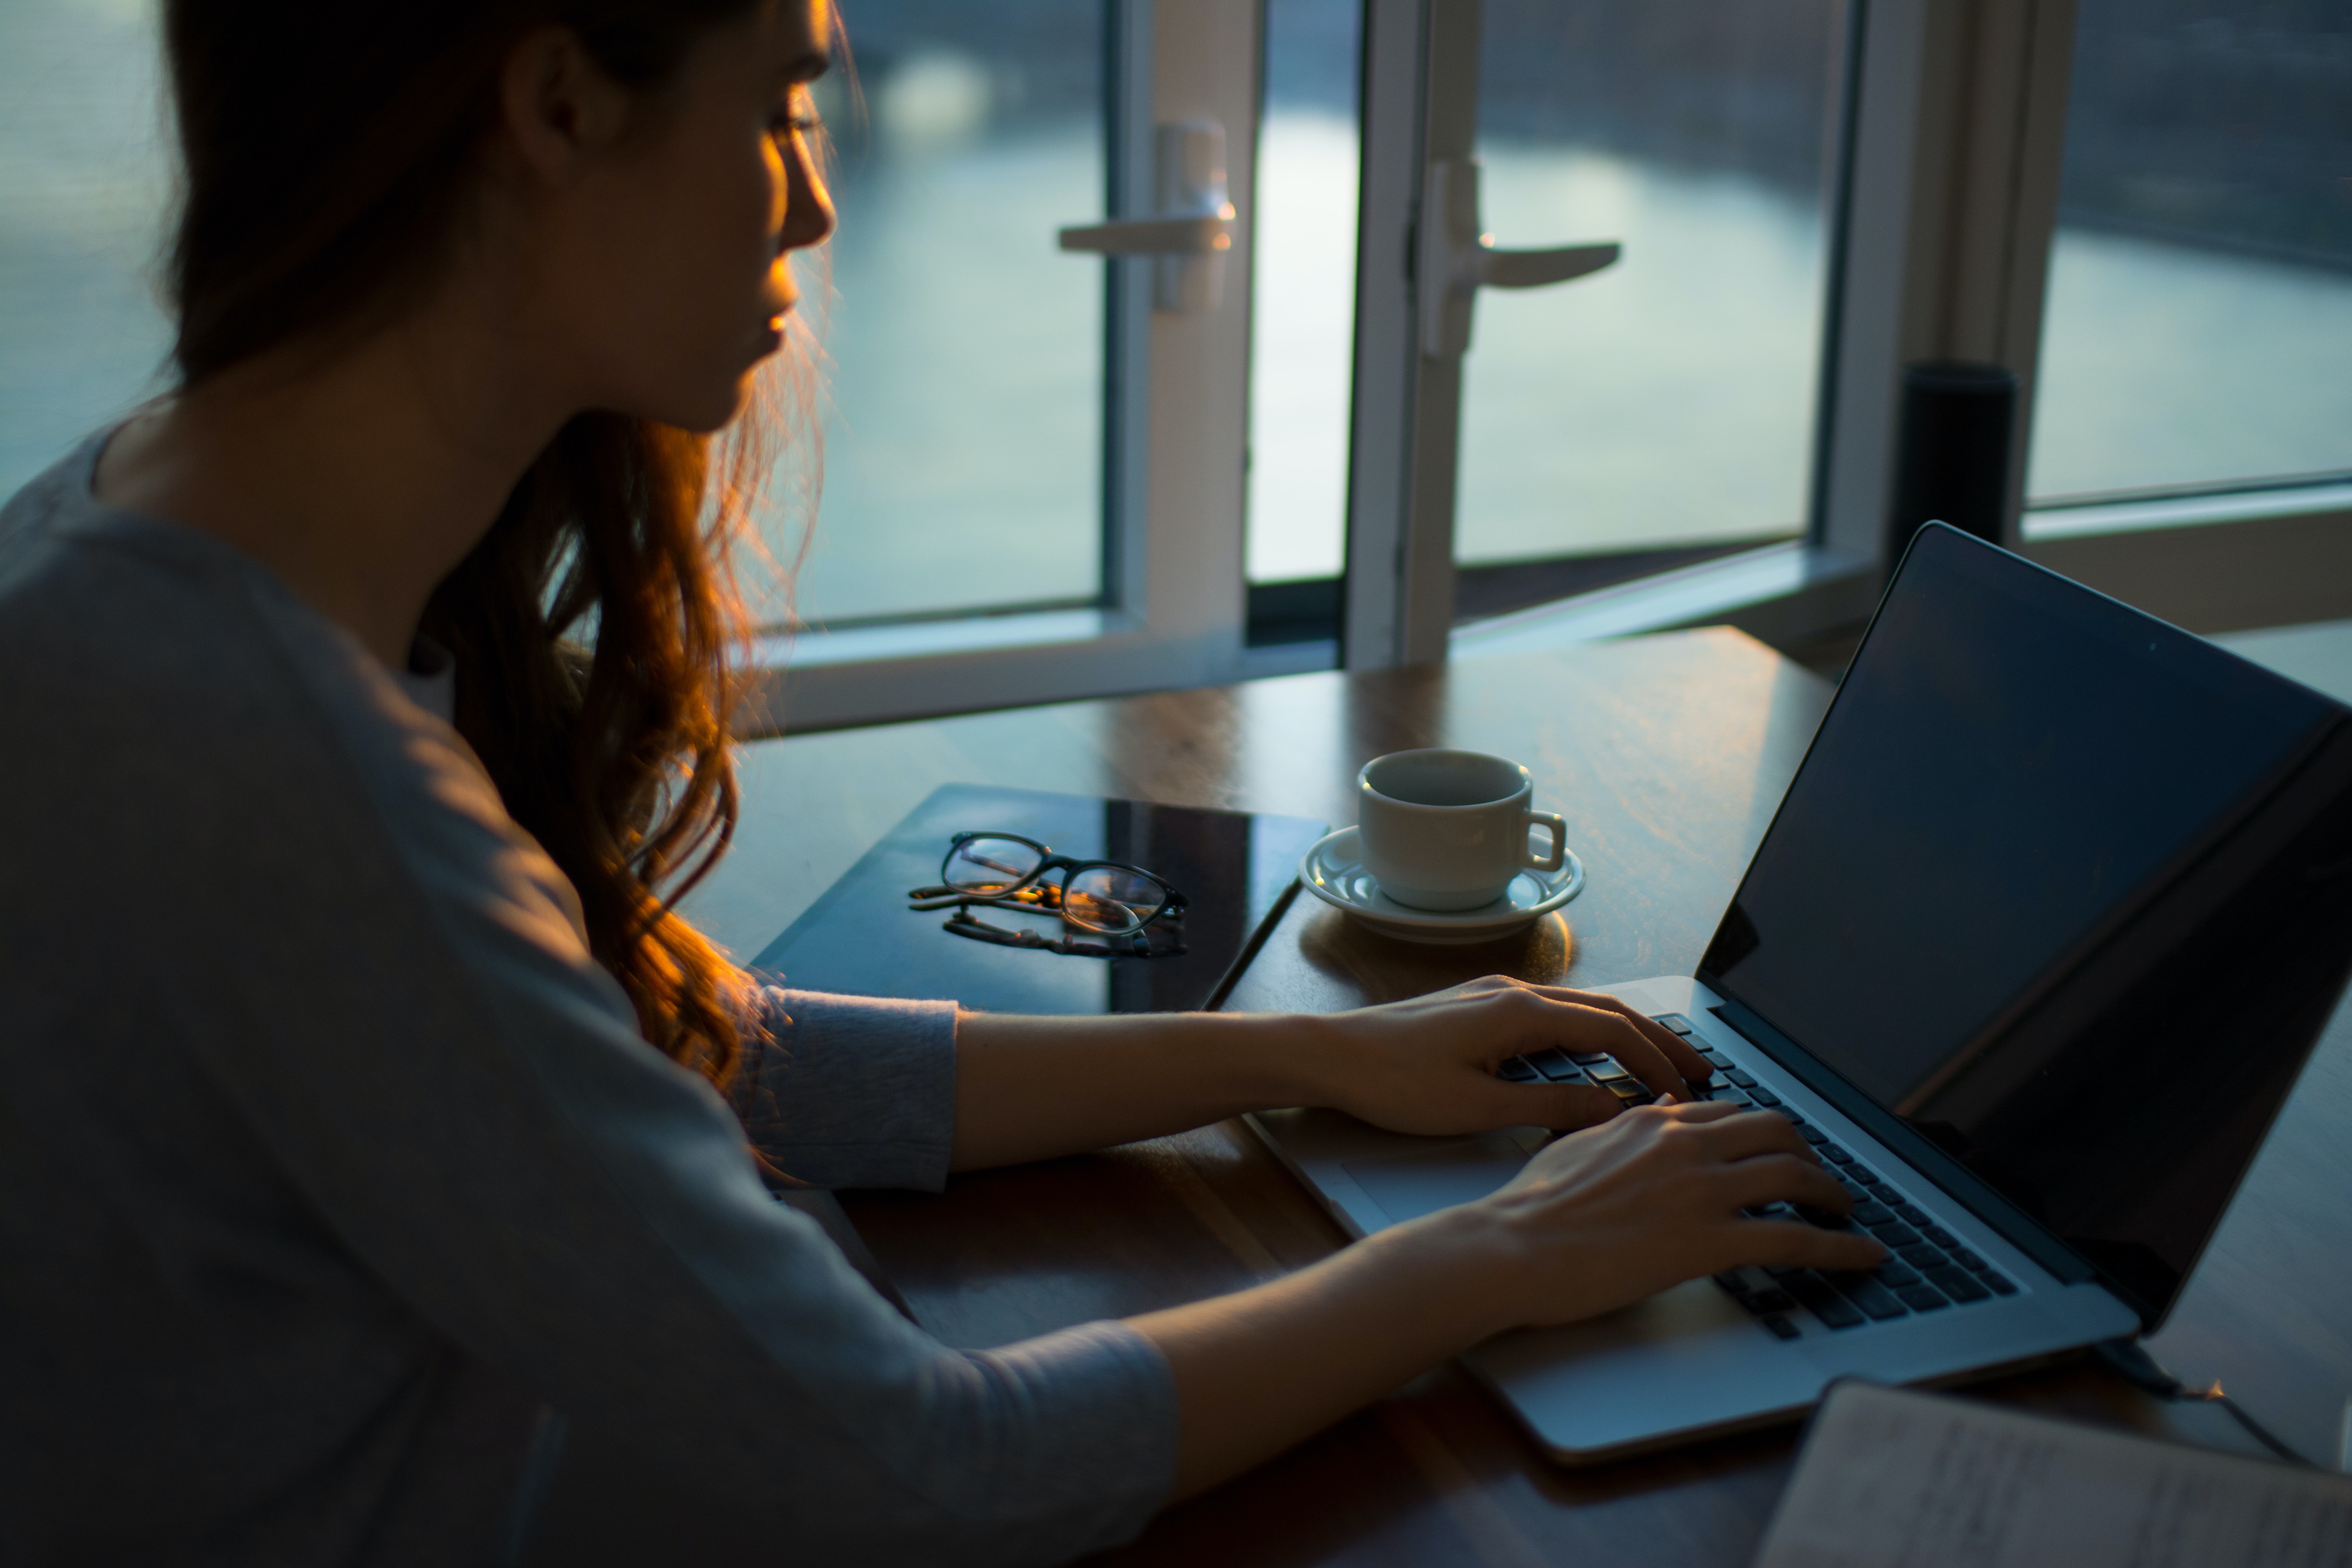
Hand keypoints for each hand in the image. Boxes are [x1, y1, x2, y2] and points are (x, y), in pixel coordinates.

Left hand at [1295, 976, 1717, 1137]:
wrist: (1331, 1055)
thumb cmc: (1392, 1082)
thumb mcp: (1477, 1107)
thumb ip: (1549, 1108)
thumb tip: (1612, 1111)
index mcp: (1519, 1012)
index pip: (1611, 1031)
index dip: (1656, 1062)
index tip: (1687, 1094)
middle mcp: (1513, 993)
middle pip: (1607, 1010)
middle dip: (1658, 1039)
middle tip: (1701, 1070)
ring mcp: (1494, 996)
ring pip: (1580, 1009)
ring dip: (1625, 1034)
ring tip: (1661, 1064)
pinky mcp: (1478, 1007)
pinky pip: (1552, 1014)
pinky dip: (1589, 1033)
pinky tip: (1596, 1057)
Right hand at [1444, 1100, 1886, 1329]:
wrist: (1511, 1248)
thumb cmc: (1530, 1208)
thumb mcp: (1576, 1147)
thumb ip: (1620, 1130)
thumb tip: (1651, 1115)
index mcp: (1652, 1123)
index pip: (1729, 1113)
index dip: (1764, 1132)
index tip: (1777, 1149)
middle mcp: (1684, 1145)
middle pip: (1776, 1132)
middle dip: (1809, 1153)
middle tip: (1820, 1178)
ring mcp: (1701, 1191)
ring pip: (1795, 1175)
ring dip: (1833, 1195)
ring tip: (1847, 1213)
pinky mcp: (1709, 1241)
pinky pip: (1795, 1239)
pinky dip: (1841, 1248)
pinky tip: (1864, 1257)